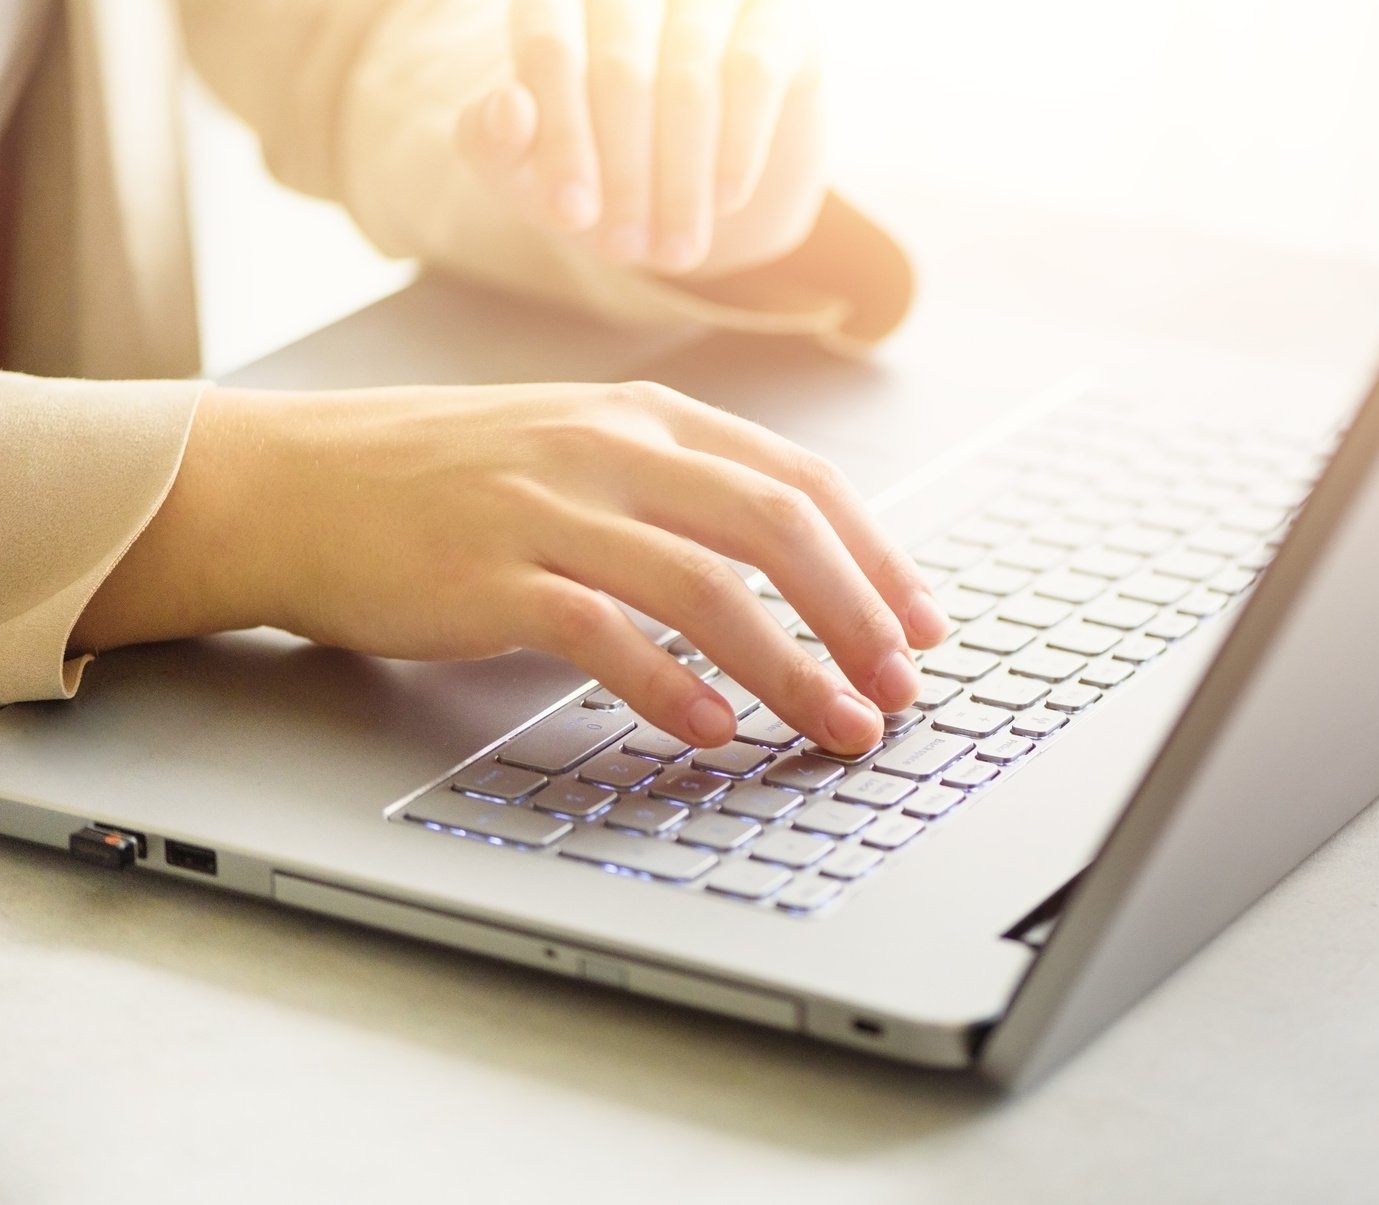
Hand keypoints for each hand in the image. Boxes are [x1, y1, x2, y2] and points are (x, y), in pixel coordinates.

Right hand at [70, 383, 950, 753]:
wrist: (293, 482)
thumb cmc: (442, 478)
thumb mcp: (575, 445)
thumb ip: (675, 486)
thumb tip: (791, 563)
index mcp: (646, 416)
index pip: (799, 481)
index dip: (877, 556)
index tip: (922, 624)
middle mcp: (611, 448)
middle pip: (776, 528)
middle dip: (859, 614)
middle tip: (901, 687)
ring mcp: (549, 505)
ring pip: (708, 587)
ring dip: (791, 667)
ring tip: (837, 724)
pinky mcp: (489, 571)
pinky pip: (604, 633)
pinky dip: (670, 689)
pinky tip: (712, 733)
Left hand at [456, 0, 823, 276]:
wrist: (710, 183)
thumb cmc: (606, 162)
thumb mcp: (535, 170)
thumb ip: (494, 142)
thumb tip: (509, 107)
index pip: (550, 47)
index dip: (561, 138)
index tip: (570, 218)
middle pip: (621, 68)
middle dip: (623, 174)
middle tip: (624, 251)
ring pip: (690, 77)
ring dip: (680, 180)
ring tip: (675, 251)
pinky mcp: (781, 15)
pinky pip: (754, 73)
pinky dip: (737, 147)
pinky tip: (725, 200)